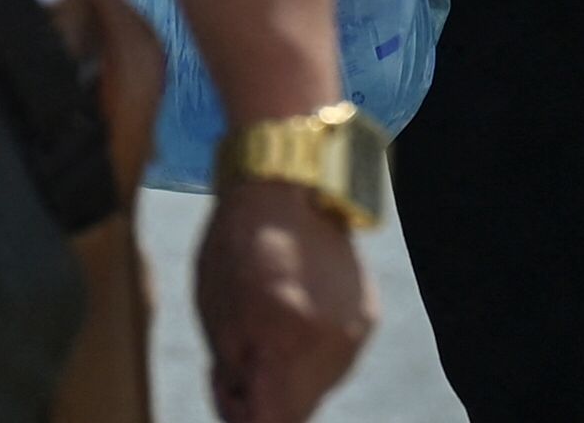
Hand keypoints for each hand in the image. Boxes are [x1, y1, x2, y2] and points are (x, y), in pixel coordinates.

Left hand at [194, 170, 377, 422]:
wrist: (289, 185)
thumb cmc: (239, 244)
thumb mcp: (216, 316)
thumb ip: (236, 378)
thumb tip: (253, 418)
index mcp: (288, 339)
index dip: (241, 414)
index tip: (226, 384)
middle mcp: (332, 342)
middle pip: (296, 412)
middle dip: (262, 398)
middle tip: (236, 357)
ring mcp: (356, 331)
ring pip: (315, 389)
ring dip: (287, 377)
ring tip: (264, 329)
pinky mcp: (368, 318)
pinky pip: (333, 361)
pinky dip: (308, 354)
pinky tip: (291, 316)